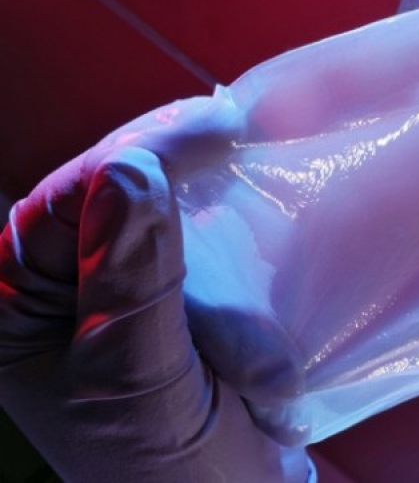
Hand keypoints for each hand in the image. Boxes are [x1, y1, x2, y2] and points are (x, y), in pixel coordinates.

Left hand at [0, 91, 307, 481]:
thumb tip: (130, 174)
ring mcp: (111, 285)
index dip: (133, 158)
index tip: (212, 130)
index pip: (61, 204)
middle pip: (103, 190)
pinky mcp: (160, 288)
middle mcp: (54, 289)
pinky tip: (239, 188)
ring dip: (197, 186)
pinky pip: (184, 228)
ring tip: (235, 153)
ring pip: (148, 201)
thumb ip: (132, 285)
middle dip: (168, 166)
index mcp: (16, 312)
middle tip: (228, 127)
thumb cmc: (172, 472)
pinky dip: (219, 212)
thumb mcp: (141, 384)